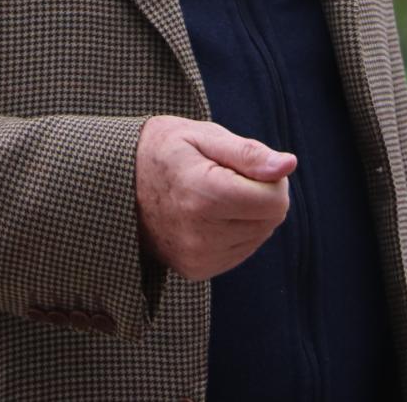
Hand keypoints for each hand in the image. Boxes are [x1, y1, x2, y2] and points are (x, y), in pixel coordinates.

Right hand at [134, 115, 295, 281]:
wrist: (117, 182)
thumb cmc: (166, 150)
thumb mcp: (204, 136)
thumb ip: (250, 153)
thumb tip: (289, 165)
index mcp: (203, 194)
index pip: (275, 200)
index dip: (270, 176)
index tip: (242, 163)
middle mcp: (199, 234)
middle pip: (271, 219)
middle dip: (260, 194)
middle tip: (224, 175)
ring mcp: (196, 257)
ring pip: (259, 235)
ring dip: (248, 213)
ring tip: (212, 194)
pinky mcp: (196, 270)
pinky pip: (242, 250)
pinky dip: (236, 230)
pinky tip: (208, 214)